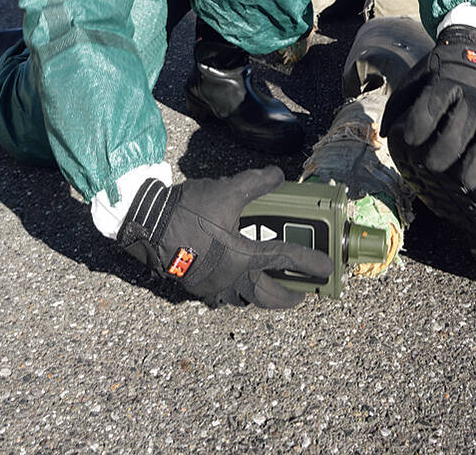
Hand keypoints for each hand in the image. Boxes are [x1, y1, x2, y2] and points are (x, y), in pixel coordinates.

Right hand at [118, 166, 332, 307]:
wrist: (147, 226)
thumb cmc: (188, 211)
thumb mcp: (227, 190)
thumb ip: (257, 183)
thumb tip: (277, 176)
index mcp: (243, 258)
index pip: (286, 260)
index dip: (310, 263)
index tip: (327, 270)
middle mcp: (231, 279)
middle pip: (267, 297)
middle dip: (288, 298)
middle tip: (301, 293)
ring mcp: (212, 287)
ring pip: (245, 300)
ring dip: (262, 296)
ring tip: (270, 286)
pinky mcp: (195, 287)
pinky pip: (223, 296)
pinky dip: (236, 292)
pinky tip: (234, 280)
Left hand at [381, 25, 475, 189]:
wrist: (474, 51)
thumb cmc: (437, 72)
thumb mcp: (414, 78)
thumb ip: (398, 105)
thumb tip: (385, 135)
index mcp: (446, 80)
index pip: (435, 100)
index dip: (422, 121)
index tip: (410, 140)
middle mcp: (472, 92)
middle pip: (463, 121)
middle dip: (447, 147)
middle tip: (431, 166)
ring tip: (466, 184)